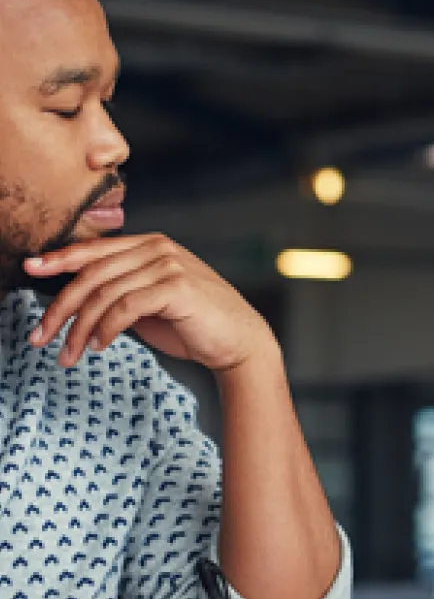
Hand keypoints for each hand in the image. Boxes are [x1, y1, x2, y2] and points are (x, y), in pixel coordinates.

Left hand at [25, 235, 273, 373]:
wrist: (238, 341)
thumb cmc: (193, 324)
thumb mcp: (148, 302)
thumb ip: (119, 291)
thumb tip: (73, 297)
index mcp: (151, 244)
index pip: (94, 250)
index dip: (59, 258)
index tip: (30, 269)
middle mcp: (158, 248)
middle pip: (92, 274)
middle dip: (59, 308)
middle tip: (39, 336)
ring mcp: (169, 265)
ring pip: (104, 294)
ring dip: (79, 329)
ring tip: (68, 354)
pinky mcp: (177, 288)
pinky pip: (125, 308)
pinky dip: (106, 329)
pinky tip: (99, 346)